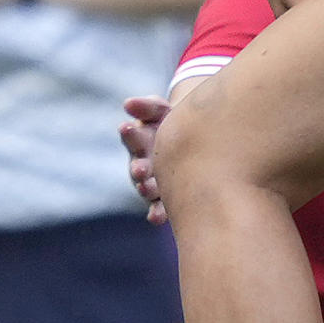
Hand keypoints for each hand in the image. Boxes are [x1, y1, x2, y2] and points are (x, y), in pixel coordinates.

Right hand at [117, 95, 168, 217]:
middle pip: (138, 167)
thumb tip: (128, 104)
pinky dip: (157, 213)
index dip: (130, 133)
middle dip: (138, 168)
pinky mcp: (166, 199)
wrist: (196, 140)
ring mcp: (152, 183)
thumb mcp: (163, 111)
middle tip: (140, 170)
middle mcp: (142, 163)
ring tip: (148, 189)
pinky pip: (159, 208)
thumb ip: (148, 107)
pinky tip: (156, 218)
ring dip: (147, 190)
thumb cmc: (173, 123)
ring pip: (146, 189)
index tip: (127, 128)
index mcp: (140, 140)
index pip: (132, 136)